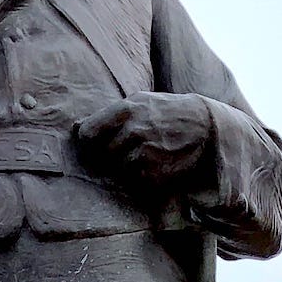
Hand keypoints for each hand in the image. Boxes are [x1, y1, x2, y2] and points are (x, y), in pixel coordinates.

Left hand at [75, 91, 214, 186]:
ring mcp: (143, 153)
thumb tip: (75, 129)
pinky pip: (137, 179)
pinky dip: (144, 175)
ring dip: (130, 164)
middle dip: (114, 153)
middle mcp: (132, 131)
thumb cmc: (167, 112)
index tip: (96, 143)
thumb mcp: (140, 102)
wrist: (206, 125)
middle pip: (104, 153)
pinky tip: (160, 162)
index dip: (89, 141)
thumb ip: (108, 115)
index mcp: (125, 109)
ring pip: (119, 168)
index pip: (87, 133)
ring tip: (151, 152)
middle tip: (135, 146)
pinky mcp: (154, 173)